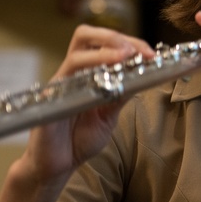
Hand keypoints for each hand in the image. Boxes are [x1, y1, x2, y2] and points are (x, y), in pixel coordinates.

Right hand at [23, 25, 154, 183]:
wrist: (56, 166)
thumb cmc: (79, 139)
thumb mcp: (109, 115)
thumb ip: (121, 95)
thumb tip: (144, 76)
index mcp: (86, 73)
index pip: (105, 43)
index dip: (130, 43)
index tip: (151, 54)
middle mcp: (72, 73)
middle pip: (85, 36)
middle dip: (113, 36)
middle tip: (135, 50)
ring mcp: (59, 85)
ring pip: (76, 55)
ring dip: (104, 52)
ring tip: (125, 57)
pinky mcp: (49, 102)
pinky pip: (66, 83)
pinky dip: (87, 80)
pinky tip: (104, 84)